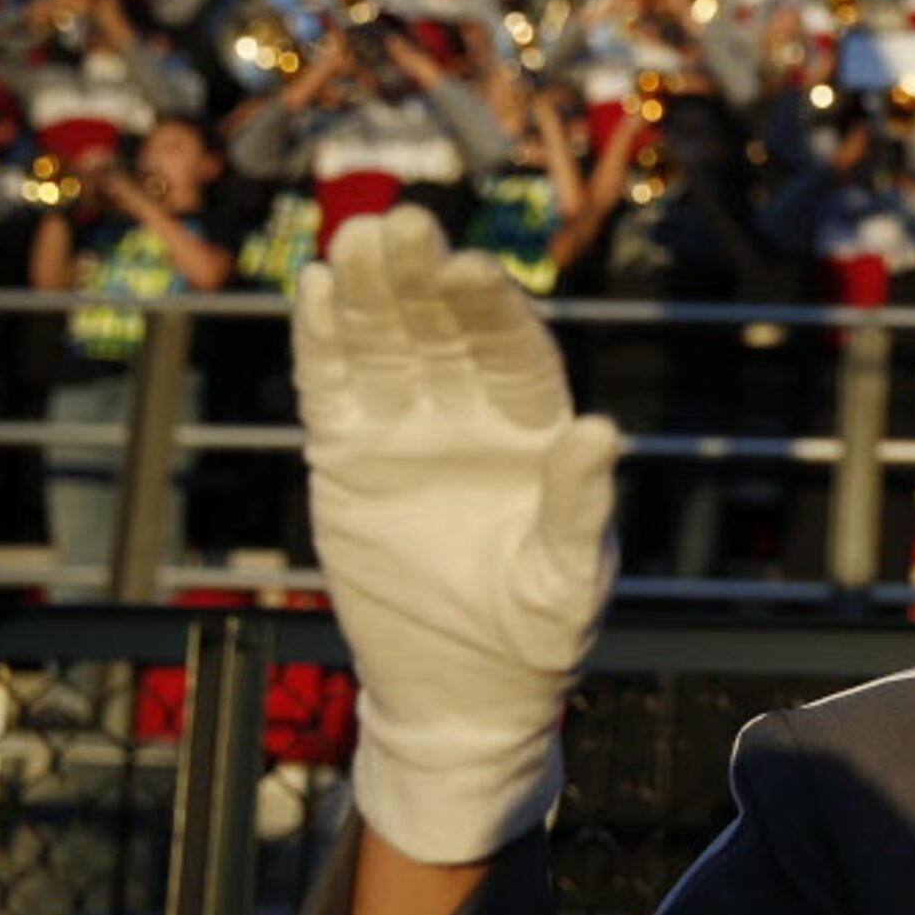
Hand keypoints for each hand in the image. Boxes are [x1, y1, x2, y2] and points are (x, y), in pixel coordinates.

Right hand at [295, 207, 617, 862]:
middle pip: (445, 332)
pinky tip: (310, 287)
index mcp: (536, 430)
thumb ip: (580, 504)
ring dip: (367, 292)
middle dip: (421, 279)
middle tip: (400, 223)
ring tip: (350, 238)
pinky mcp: (349, 459)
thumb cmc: (537, 634)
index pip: (514, 352)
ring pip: (386, 345)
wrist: (461, 691)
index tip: (470, 265)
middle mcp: (473, 414)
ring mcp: (407, 432)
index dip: (492, 308)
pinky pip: (333, 388)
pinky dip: (319, 341)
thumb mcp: (569, 577)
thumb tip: (604, 429)